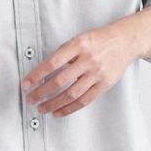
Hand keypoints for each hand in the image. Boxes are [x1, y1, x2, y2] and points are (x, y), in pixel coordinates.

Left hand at [20, 18, 138, 114]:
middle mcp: (87, 60)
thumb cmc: (100, 40)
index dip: (37, 75)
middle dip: (42, 92)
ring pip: (71, 94)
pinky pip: (84, 100)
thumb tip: (45, 70)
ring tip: (42, 108)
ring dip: (54, 104)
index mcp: (78, 45)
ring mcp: (97, 73)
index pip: (52, 63)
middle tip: (30, 99)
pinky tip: (59, 112)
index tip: (26, 84)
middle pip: (60, 81)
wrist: (124, 41)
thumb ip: (64, 53)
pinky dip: (70, 108)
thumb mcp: (80, 39)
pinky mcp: (104, 84)